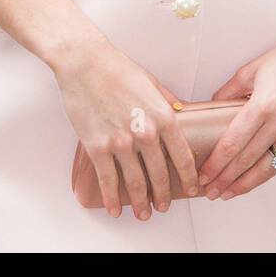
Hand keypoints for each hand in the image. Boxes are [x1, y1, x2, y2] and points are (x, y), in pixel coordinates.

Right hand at [53, 39, 199, 218]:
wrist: (84, 63)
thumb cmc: (116, 68)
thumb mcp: (152, 82)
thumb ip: (168, 102)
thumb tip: (181, 113)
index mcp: (163, 116)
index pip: (182, 156)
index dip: (188, 177)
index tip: (191, 188)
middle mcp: (145, 133)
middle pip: (160, 175)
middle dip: (163, 196)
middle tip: (163, 206)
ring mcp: (120, 143)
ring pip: (135, 184)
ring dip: (141, 203)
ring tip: (144, 213)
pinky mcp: (97, 147)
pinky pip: (108, 181)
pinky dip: (112, 199)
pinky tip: (115, 208)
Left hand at [196, 27, 275, 199]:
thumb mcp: (250, 70)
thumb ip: (229, 91)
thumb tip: (214, 106)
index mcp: (263, 105)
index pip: (234, 143)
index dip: (217, 163)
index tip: (205, 175)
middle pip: (248, 160)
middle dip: (226, 179)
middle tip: (211, 192)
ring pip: (268, 168)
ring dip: (246, 184)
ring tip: (229, 193)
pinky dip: (268, 173)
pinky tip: (255, 179)